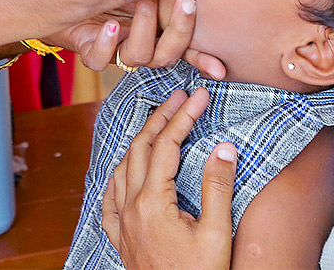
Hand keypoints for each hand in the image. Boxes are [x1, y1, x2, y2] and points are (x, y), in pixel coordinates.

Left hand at [52, 0, 227, 76]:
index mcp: (158, 26)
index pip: (186, 46)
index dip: (203, 59)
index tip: (219, 68)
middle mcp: (141, 41)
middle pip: (168, 54)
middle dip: (180, 29)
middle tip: (185, 1)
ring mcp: (116, 47)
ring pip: (138, 56)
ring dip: (145, 28)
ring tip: (142, 0)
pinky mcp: (90, 48)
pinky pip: (99, 59)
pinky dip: (107, 44)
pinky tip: (109, 24)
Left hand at [102, 89, 235, 269]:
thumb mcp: (217, 233)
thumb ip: (217, 187)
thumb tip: (223, 147)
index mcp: (152, 203)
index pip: (166, 145)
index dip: (183, 115)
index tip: (198, 95)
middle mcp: (130, 209)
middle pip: (140, 148)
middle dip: (159, 118)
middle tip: (179, 98)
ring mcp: (122, 224)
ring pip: (122, 168)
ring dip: (140, 141)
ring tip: (158, 123)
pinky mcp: (121, 239)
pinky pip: (110, 197)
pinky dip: (119, 173)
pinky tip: (125, 170)